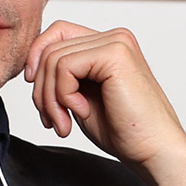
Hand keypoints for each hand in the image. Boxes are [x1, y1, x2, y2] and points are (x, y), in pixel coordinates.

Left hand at [24, 21, 185, 185]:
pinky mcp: (115, 54)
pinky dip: (64, 95)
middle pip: (51, 47)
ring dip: (50, 98)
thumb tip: (32, 67)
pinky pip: (65, 67)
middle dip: (42, 89)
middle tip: (53, 120)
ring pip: (53, 58)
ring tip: (64, 123)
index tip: (39, 95)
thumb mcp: (81, 97)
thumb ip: (63, 77)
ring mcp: (116, 43)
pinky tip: (82, 112)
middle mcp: (114, 38)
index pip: (57, 34)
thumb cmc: (126, 131)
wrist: (154, 151)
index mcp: (108, 45)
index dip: (37, 61)